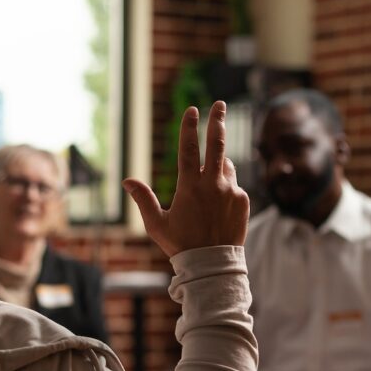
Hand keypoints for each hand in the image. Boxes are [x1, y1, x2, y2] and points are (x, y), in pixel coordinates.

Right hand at [122, 101, 249, 256]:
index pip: (189, 148)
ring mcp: (231, 191)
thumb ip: (143, 199)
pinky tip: (219, 206)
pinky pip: (234, 185)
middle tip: (219, 105)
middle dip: (217, 121)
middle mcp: (213, 184)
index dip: (189, 126)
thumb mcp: (156, 224)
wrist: (212, 265)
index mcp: (189, 186)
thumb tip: (127, 181)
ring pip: (226, 165)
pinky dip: (227, 187)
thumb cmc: (181, 245)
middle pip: (217, 144)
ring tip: (209, 184)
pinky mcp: (243, 200)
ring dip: (219, 165)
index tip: (192, 109)